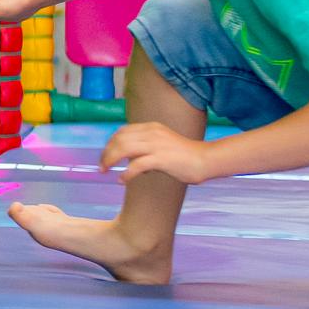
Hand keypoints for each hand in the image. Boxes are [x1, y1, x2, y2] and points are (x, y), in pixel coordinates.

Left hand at [103, 119, 217, 188]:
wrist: (206, 159)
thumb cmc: (185, 155)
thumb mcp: (162, 143)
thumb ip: (146, 146)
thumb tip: (130, 159)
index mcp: (151, 128)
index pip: (122, 132)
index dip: (110, 143)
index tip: (105, 155)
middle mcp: (152, 133)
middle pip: (119, 139)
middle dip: (106, 153)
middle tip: (102, 167)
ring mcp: (156, 145)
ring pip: (123, 149)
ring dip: (110, 160)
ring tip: (106, 171)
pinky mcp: (161, 159)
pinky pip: (136, 165)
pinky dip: (126, 173)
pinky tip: (122, 180)